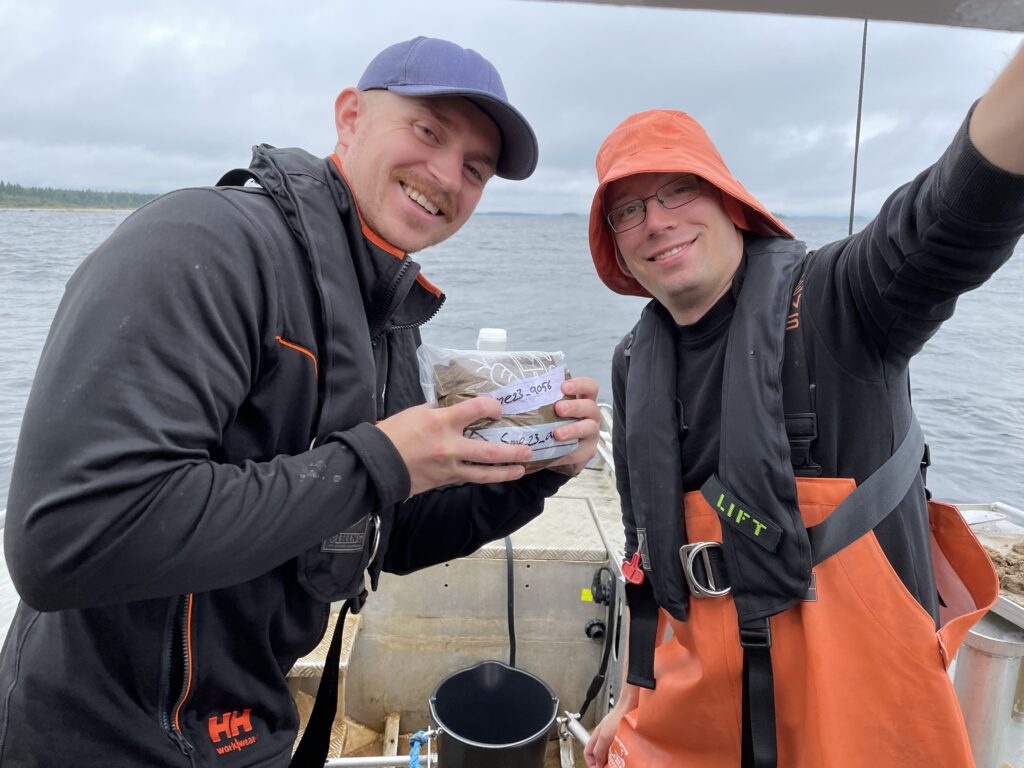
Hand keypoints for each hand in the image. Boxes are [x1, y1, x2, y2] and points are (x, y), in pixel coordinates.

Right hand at [376, 397, 531, 495]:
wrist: (376, 464)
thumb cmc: (394, 433)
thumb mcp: (418, 412)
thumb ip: (441, 409)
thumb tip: (460, 404)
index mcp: (440, 422)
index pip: (476, 409)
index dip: (492, 406)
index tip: (497, 409)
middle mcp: (449, 446)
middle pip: (489, 451)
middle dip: (512, 451)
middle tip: (527, 448)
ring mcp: (448, 467)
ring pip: (484, 473)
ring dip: (506, 471)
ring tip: (521, 468)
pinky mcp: (445, 481)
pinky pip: (470, 478)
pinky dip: (485, 476)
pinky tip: (496, 474)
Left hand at [547, 376, 600, 475]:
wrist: (554, 448)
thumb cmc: (550, 421)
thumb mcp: (547, 408)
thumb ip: (537, 398)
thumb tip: (507, 391)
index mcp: (582, 399)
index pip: (589, 386)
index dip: (580, 384)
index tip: (563, 386)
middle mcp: (590, 415)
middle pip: (590, 407)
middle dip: (575, 407)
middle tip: (558, 408)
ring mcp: (591, 433)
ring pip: (589, 428)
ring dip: (573, 429)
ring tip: (557, 434)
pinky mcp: (587, 451)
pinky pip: (580, 452)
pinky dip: (567, 453)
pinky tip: (554, 453)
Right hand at [584, 703, 627, 767]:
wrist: (632, 705)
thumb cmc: (618, 715)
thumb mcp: (604, 736)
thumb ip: (599, 750)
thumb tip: (598, 764)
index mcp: (596, 737)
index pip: (588, 754)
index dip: (591, 763)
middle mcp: (603, 737)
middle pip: (599, 754)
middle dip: (603, 762)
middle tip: (609, 766)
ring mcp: (613, 737)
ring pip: (609, 753)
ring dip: (613, 759)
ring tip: (617, 762)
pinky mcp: (622, 737)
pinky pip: (618, 749)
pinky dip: (620, 755)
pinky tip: (625, 756)